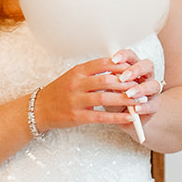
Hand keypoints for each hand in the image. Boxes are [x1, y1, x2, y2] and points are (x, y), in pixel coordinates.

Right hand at [33, 51, 160, 131]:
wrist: (40, 109)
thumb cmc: (60, 92)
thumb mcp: (73, 76)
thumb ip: (91, 73)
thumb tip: (115, 69)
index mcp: (77, 72)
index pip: (101, 64)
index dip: (119, 66)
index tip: (133, 68)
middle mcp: (77, 84)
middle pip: (106, 80)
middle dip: (126, 83)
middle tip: (140, 85)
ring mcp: (76, 101)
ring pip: (105, 98)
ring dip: (125, 99)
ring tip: (140, 100)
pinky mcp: (78, 117)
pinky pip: (101, 116)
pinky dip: (117, 117)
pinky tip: (129, 117)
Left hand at [111, 53, 163, 125]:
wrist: (123, 117)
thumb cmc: (116, 97)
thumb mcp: (110, 87)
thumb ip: (109, 79)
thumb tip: (103, 72)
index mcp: (133, 68)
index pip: (132, 56)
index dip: (124, 55)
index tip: (114, 59)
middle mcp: (145, 76)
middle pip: (148, 65)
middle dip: (136, 70)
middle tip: (123, 78)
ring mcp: (152, 91)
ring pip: (154, 85)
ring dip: (141, 89)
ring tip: (129, 94)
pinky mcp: (155, 105)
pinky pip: (153, 104)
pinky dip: (144, 106)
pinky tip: (135, 108)